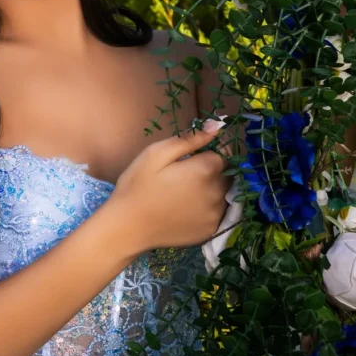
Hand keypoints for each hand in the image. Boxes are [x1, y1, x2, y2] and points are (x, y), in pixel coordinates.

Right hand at [107, 121, 230, 254]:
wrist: (127, 228)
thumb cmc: (138, 186)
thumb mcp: (157, 153)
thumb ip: (190, 139)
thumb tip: (218, 126)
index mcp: (206, 170)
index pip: (225, 153)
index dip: (211, 152)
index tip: (193, 156)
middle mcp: (218, 192)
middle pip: (227, 173)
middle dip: (213, 170)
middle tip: (186, 175)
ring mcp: (216, 214)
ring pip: (225, 193)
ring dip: (213, 189)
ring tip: (186, 193)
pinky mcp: (211, 230)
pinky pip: (219, 212)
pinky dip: (209, 207)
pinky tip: (188, 208)